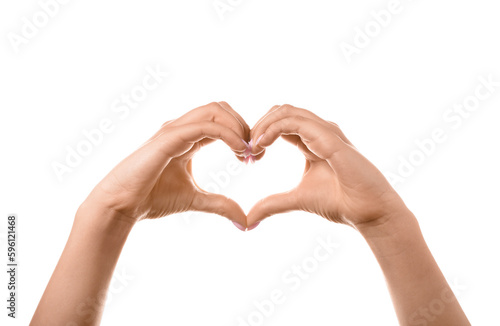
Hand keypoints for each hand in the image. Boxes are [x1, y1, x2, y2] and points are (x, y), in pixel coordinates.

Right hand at [80, 102, 249, 227]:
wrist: (122, 205)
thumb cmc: (152, 198)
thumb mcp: (195, 199)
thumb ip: (220, 204)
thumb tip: (244, 220)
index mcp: (188, 138)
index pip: (221, 121)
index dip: (242, 134)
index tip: (253, 158)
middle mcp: (181, 129)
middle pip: (220, 108)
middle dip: (243, 125)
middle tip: (253, 152)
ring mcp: (174, 130)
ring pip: (214, 110)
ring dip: (237, 127)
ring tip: (247, 151)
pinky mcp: (169, 138)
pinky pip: (204, 126)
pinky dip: (227, 134)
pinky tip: (239, 152)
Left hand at [247, 104, 407, 228]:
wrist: (369, 213)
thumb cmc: (340, 203)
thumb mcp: (296, 199)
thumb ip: (272, 204)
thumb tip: (248, 219)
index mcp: (311, 141)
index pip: (280, 123)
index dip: (260, 134)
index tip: (248, 156)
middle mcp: (319, 132)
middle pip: (281, 111)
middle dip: (258, 126)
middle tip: (246, 149)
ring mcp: (326, 132)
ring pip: (287, 111)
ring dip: (263, 125)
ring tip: (252, 147)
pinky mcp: (330, 139)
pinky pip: (296, 123)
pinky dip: (274, 129)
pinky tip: (262, 146)